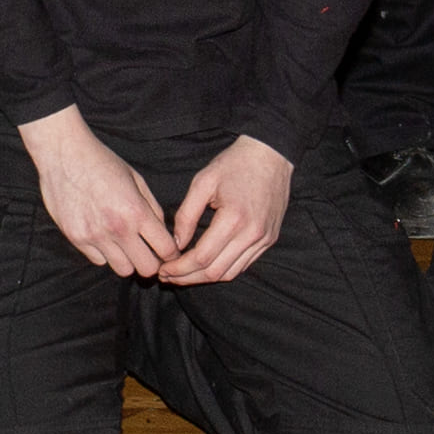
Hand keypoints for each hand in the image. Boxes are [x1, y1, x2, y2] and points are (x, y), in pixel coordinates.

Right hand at [19, 105, 176, 277]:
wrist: (64, 154)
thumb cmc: (102, 162)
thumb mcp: (136, 179)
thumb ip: (152, 208)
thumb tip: (162, 233)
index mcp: (136, 211)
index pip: (166, 249)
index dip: (171, 253)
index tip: (167, 250)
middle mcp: (117, 228)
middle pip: (147, 269)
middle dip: (151, 262)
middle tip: (147, 251)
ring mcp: (95, 235)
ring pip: (123, 270)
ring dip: (127, 259)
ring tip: (123, 244)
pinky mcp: (76, 238)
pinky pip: (99, 260)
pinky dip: (104, 253)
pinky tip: (101, 235)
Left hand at [156, 137, 294, 284]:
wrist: (270, 155)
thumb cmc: (234, 164)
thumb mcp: (202, 182)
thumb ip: (186, 215)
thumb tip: (176, 243)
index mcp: (233, 219)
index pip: (201, 257)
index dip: (179, 268)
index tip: (163, 269)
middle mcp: (251, 234)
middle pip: (215, 271)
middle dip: (188, 278)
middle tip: (168, 277)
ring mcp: (263, 239)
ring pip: (230, 273)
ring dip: (204, 278)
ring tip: (183, 275)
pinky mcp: (269, 240)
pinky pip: (244, 265)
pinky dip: (223, 270)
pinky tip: (206, 266)